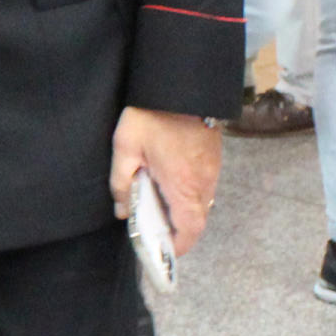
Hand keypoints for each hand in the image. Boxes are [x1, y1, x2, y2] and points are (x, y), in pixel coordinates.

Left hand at [110, 105, 222, 256]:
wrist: (182, 85)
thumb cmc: (151, 115)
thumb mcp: (125, 148)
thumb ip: (121, 183)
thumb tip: (122, 211)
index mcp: (182, 184)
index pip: (189, 228)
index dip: (179, 245)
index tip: (164, 251)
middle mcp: (203, 181)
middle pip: (197, 220)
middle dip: (179, 232)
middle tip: (156, 232)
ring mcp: (212, 170)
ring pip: (203, 205)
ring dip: (184, 213)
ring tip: (160, 211)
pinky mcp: (213, 159)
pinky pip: (205, 188)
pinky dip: (190, 197)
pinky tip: (169, 189)